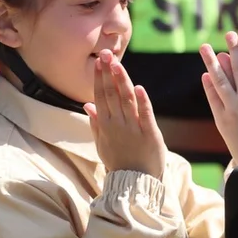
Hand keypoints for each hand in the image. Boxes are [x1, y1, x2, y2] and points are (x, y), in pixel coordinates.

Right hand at [83, 50, 166, 178]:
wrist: (135, 183)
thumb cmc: (118, 162)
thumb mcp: (102, 144)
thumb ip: (96, 123)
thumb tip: (87, 104)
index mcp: (105, 125)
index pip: (101, 96)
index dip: (100, 78)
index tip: (99, 62)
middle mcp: (117, 125)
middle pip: (112, 94)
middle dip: (108, 73)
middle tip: (106, 54)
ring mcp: (133, 129)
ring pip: (126, 101)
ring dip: (122, 81)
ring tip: (118, 64)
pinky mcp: (150, 134)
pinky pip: (145, 115)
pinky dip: (142, 102)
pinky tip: (138, 88)